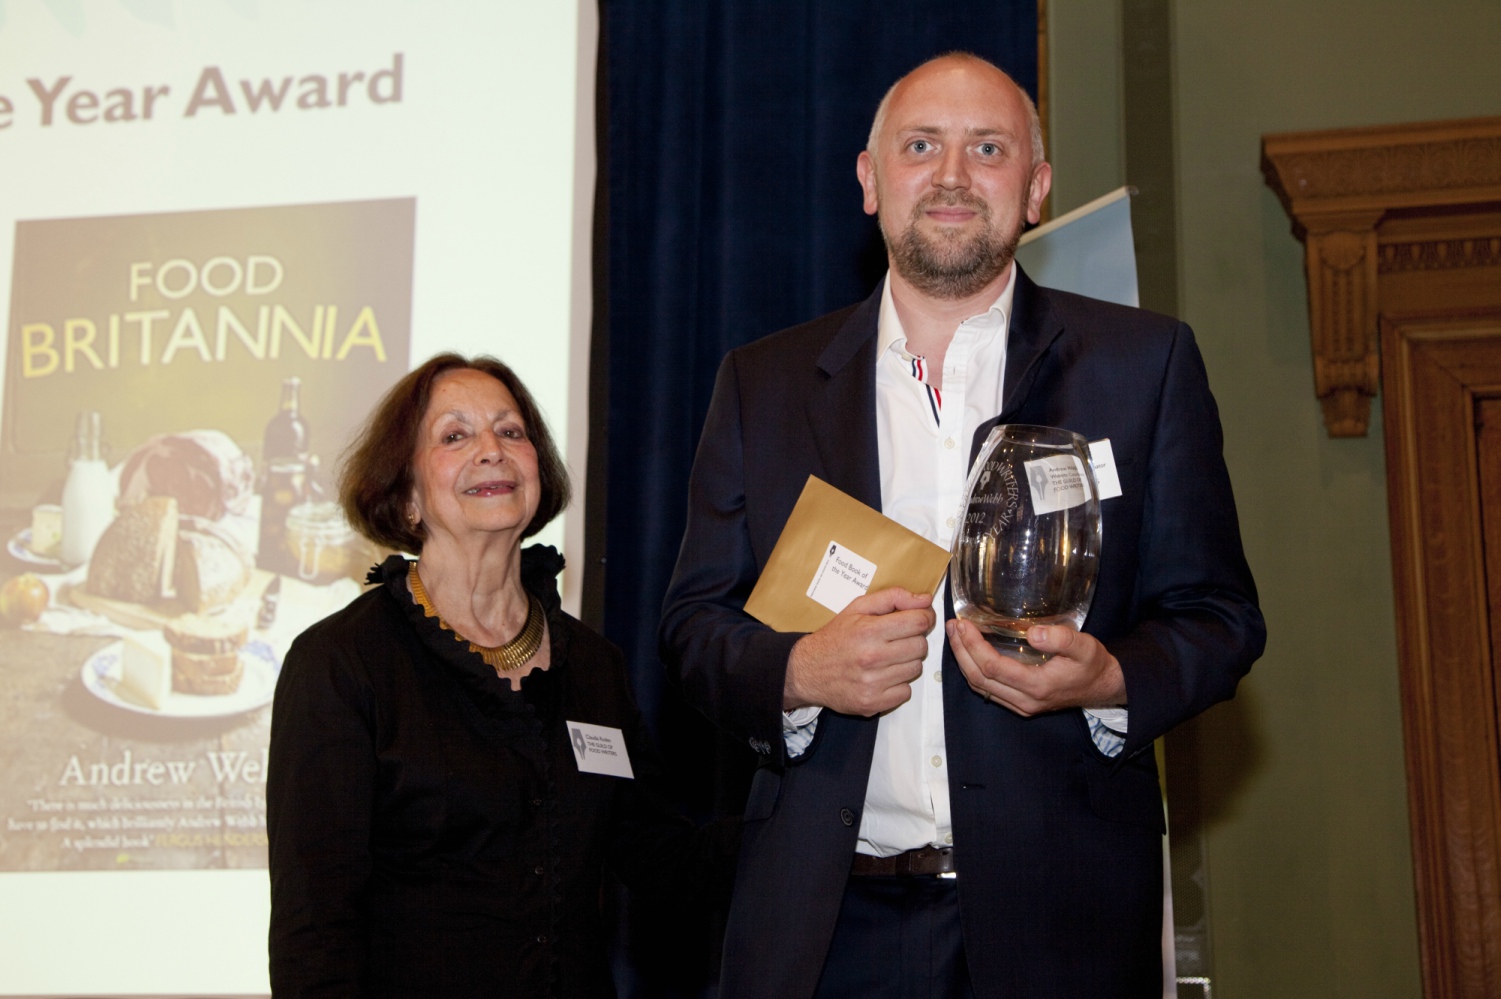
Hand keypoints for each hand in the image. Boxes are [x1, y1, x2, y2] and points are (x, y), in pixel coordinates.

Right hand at [783, 587, 934, 715]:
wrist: (807, 671)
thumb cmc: (835, 638)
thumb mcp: (858, 608)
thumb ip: (893, 598)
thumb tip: (925, 600)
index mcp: (869, 630)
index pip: (919, 622)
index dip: (924, 618)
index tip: (918, 619)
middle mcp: (872, 657)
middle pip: (921, 647)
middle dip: (913, 640)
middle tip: (897, 640)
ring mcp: (872, 683)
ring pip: (916, 669)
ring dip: (906, 662)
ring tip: (887, 658)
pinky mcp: (872, 703)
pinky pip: (906, 692)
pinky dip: (898, 685)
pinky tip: (883, 676)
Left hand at [946, 619, 1125, 716]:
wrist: (1101, 687)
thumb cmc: (1092, 665)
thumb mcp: (1086, 647)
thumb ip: (1063, 639)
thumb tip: (1033, 633)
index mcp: (1037, 687)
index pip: (993, 668)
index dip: (973, 646)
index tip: (964, 624)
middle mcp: (1024, 701)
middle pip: (979, 679)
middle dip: (961, 651)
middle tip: (953, 626)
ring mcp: (1020, 705)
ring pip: (980, 687)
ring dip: (963, 661)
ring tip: (956, 635)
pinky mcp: (1019, 703)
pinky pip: (987, 689)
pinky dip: (973, 670)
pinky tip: (969, 650)